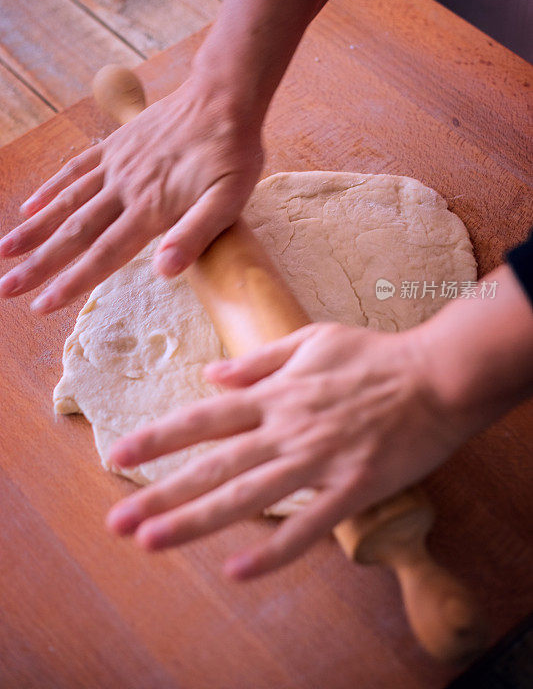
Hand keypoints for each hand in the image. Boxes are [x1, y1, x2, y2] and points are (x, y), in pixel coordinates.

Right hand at [0, 75, 262, 312]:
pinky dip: (51, 189)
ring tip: (3, 251)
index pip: (103, 254)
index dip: (71, 282)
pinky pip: (75, 170)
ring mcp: (116, 165)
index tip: (41, 304)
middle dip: (38, 264)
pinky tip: (31, 206)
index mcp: (151, 208)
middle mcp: (125, 189)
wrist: (223, 95)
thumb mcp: (229, 198)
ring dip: (33, 230)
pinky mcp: (116, 146)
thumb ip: (196, 234)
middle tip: (6, 288)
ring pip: (66, 202)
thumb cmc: (232, 152)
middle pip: (74, 233)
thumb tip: (163, 271)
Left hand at [106, 322, 472, 579]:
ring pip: (247, 498)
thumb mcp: (311, 340)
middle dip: (161, 493)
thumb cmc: (374, 355)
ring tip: (152, 542)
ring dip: (196, 522)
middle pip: (214, 466)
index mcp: (276, 394)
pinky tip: (236, 570)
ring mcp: (318, 461)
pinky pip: (307, 527)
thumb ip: (259, 361)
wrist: (436, 376)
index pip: (205, 418)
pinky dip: (272, 552)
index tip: (120, 453)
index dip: (160, 437)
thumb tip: (213, 375)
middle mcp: (287, 429)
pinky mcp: (352, 489)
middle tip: (118, 521)